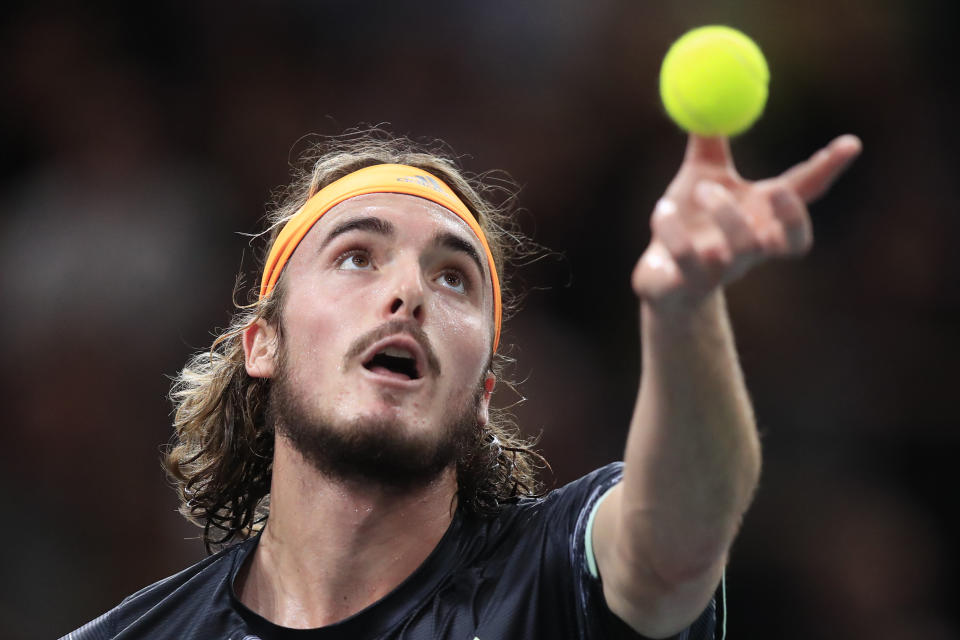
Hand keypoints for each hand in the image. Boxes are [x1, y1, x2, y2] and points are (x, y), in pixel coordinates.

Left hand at [631, 134, 861, 311]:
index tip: (849, 143)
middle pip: (790, 241)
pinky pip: (691, 262)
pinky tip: (663, 212)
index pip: (805, 194)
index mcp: (761, 215)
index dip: (828, 170)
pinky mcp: (691, 285)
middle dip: (789, 215)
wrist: (660, 279)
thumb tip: (713, 90)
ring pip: (742, 249)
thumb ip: (710, 140)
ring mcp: (724, 270)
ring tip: (702, 190)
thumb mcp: (700, 175)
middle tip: (775, 187)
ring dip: (727, 216)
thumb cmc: (687, 223)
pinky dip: (677, 234)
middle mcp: (752, 247)